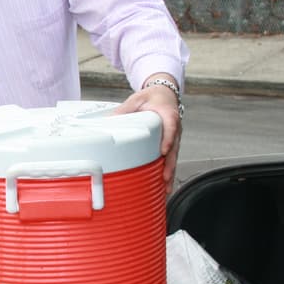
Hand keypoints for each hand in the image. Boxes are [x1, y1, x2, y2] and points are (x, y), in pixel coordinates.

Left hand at [115, 77, 182, 192]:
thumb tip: (108, 119)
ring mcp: (173, 137)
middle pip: (173, 149)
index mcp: (168, 115)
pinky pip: (170, 158)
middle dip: (169, 165)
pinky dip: (168, 171)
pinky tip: (164, 184)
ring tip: (166, 188)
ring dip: (170, 173)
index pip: (171, 128)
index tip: (163, 151)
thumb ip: (124, 109)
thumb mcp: (137, 99)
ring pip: (173, 157)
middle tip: (164, 178)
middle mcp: (174, 128)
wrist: (165, 94)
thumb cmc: (153, 97)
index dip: (167, 140)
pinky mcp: (170, 143)